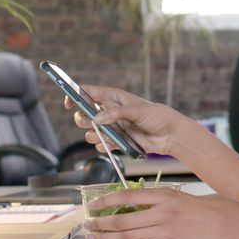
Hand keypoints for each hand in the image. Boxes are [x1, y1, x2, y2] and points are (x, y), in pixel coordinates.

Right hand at [65, 85, 190, 155]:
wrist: (170, 136)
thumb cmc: (158, 116)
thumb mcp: (138, 111)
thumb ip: (117, 114)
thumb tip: (97, 118)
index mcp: (113, 97)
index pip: (87, 92)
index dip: (75, 95)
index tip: (69, 104)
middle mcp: (110, 111)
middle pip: (84, 114)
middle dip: (84, 120)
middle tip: (95, 124)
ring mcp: (112, 127)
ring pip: (90, 132)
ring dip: (95, 136)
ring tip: (109, 136)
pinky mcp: (117, 141)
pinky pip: (101, 145)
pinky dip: (104, 147)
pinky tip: (115, 144)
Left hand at [82, 189, 238, 238]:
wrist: (227, 224)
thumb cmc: (205, 208)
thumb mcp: (178, 195)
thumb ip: (156, 200)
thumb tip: (130, 205)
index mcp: (164, 195)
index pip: (128, 196)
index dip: (107, 201)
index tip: (94, 205)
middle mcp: (163, 212)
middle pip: (123, 220)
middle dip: (101, 223)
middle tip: (87, 224)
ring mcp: (166, 231)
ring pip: (128, 236)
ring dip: (107, 238)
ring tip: (93, 238)